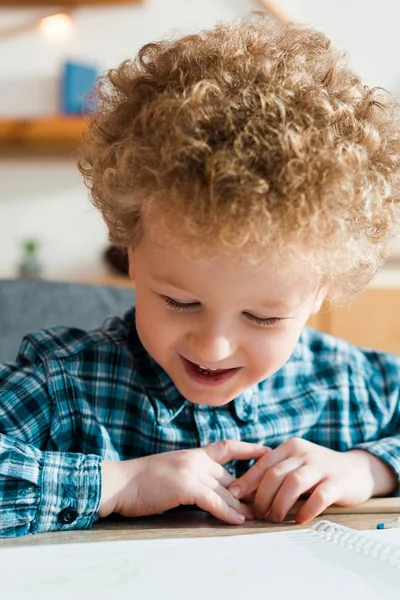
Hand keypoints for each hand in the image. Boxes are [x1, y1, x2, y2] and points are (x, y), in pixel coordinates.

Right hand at [99, 440, 267, 524]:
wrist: (119, 482)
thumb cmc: (141, 481)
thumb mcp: (171, 471)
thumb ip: (192, 476)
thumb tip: (210, 491)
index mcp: (193, 454)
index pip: (228, 447)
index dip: (250, 449)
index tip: (268, 451)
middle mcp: (196, 459)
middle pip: (231, 476)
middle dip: (251, 490)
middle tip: (268, 500)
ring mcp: (191, 471)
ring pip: (225, 490)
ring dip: (243, 506)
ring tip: (260, 515)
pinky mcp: (184, 486)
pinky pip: (213, 501)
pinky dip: (227, 512)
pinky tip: (238, 521)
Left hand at [228, 438, 397, 523]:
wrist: (357, 470)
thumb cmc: (319, 471)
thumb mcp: (296, 464)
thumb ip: (276, 473)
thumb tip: (246, 493)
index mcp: (290, 448)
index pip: (263, 463)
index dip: (247, 480)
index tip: (234, 495)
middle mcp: (304, 453)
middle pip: (275, 474)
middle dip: (262, 497)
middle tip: (258, 514)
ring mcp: (321, 467)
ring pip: (293, 483)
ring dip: (280, 504)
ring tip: (275, 519)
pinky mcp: (337, 482)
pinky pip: (318, 497)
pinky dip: (306, 509)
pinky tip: (299, 519)